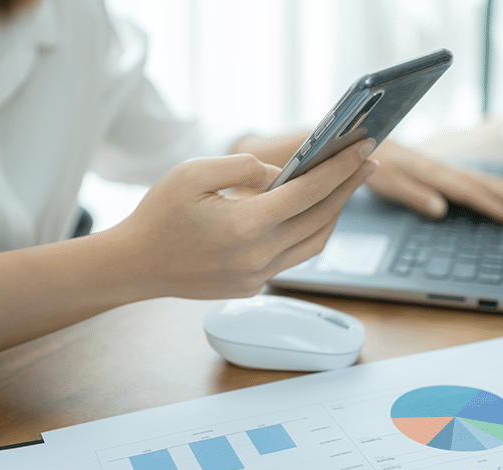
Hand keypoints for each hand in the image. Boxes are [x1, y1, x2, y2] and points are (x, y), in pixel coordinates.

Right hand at [111, 139, 376, 299]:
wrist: (134, 265)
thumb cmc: (158, 215)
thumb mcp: (193, 173)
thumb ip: (242, 167)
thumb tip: (279, 174)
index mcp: (245, 225)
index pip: (308, 192)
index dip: (340, 169)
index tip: (364, 149)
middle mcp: (257, 256)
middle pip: (320, 217)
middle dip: (348, 187)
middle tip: (368, 162)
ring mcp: (257, 276)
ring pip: (314, 243)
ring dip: (334, 213)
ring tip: (345, 186)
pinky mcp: (252, 287)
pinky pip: (293, 258)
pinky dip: (310, 233)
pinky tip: (313, 213)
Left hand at [365, 141, 502, 222]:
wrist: (364, 139)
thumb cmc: (374, 163)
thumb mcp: (388, 183)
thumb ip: (414, 195)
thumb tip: (440, 209)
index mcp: (433, 174)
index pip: (468, 192)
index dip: (491, 206)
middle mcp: (442, 169)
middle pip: (483, 184)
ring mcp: (442, 168)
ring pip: (481, 179)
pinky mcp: (437, 168)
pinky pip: (472, 176)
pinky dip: (490, 182)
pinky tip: (498, 185)